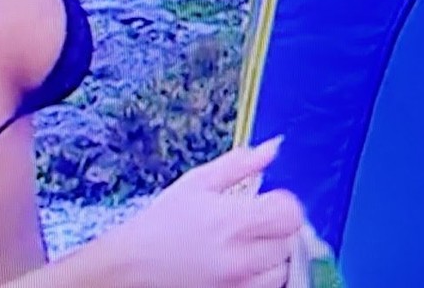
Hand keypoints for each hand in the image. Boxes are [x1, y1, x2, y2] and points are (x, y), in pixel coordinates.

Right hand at [109, 136, 304, 287]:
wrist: (133, 266)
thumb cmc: (163, 222)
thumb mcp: (197, 183)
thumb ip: (239, 165)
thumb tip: (272, 149)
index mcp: (233, 221)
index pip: (290, 213)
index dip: (283, 203)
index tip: (268, 202)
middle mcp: (241, 257)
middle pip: (289, 240)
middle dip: (276, 228)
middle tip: (252, 223)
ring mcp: (240, 284)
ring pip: (283, 268)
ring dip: (272, 255)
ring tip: (245, 246)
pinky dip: (262, 277)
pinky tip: (241, 265)